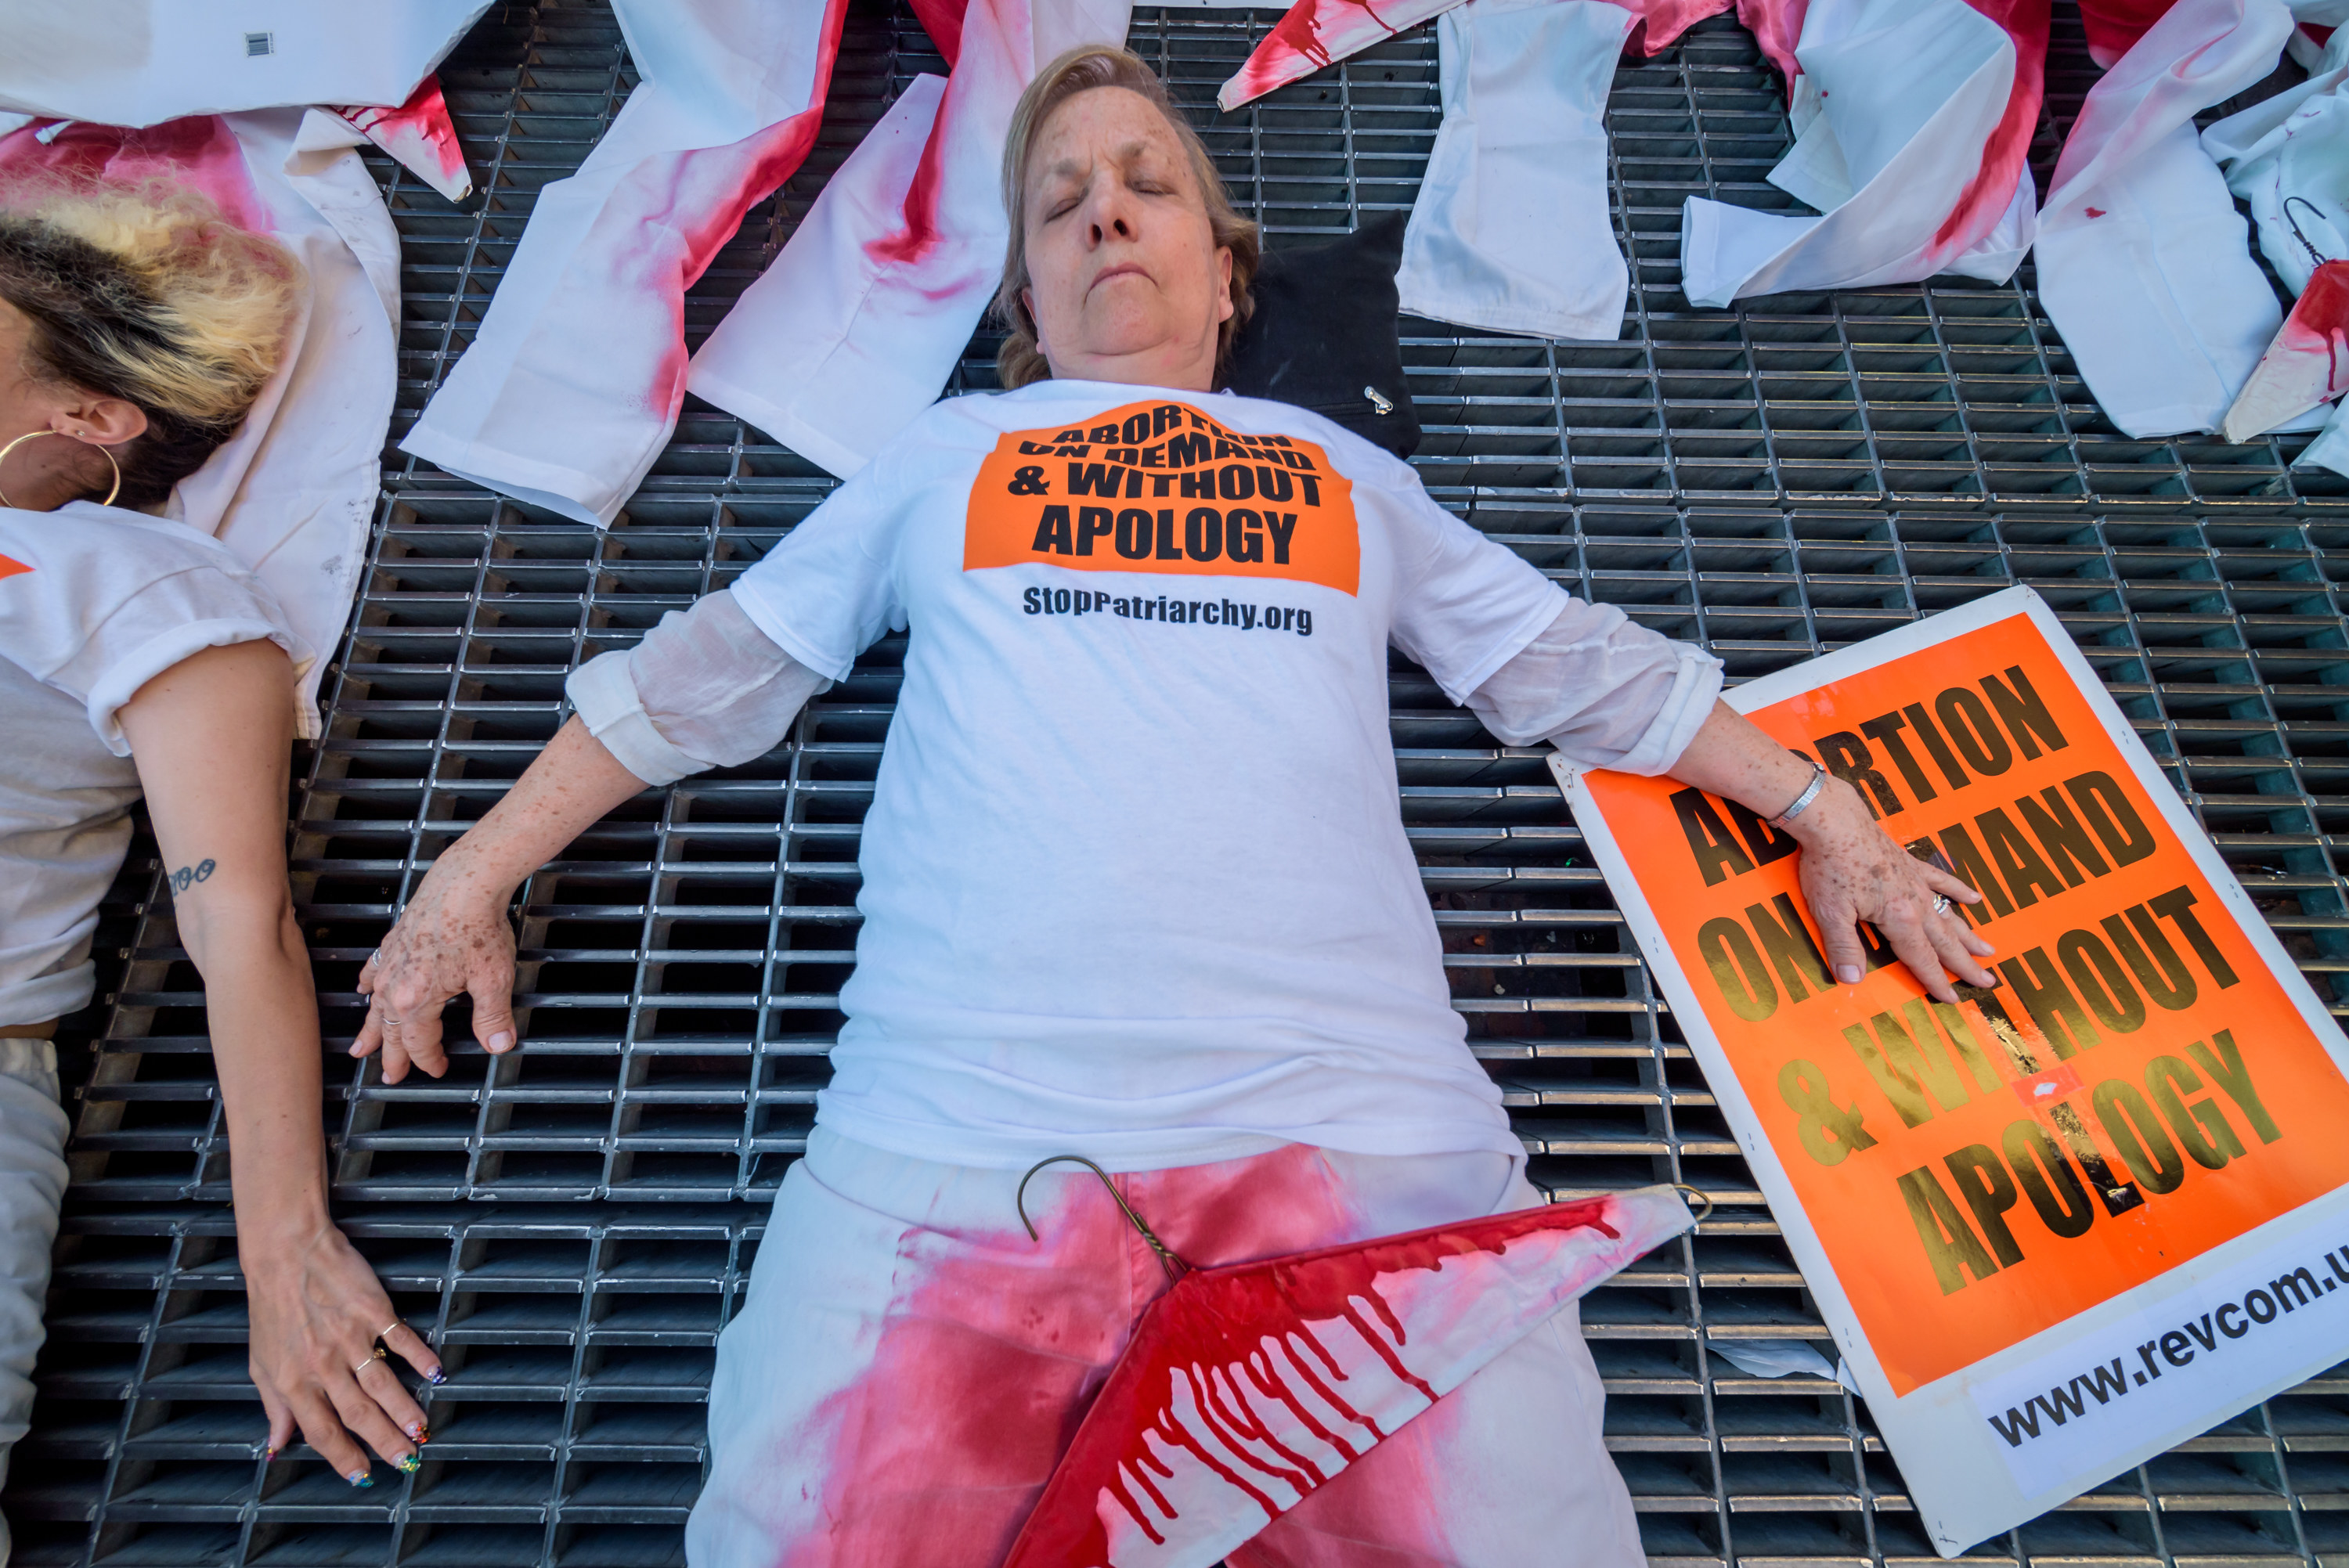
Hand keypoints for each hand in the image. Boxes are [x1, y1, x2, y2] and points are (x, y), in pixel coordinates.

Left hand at [245, 1220, 441, 1481]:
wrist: (286, 1253)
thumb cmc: (272, 1307)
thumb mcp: (262, 1363)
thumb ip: (274, 1407)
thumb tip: (277, 1443)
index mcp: (294, 1382)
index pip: (321, 1431)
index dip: (343, 1457)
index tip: (363, 1475)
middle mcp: (323, 1365)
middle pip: (359, 1414)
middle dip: (385, 1442)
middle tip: (407, 1461)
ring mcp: (349, 1338)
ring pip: (382, 1384)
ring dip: (404, 1410)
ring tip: (422, 1429)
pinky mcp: (372, 1310)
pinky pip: (400, 1339)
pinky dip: (419, 1357)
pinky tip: (435, 1372)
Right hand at [355, 863, 519, 1083]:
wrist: (465, 883)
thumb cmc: (478, 927)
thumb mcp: (494, 980)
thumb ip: (493, 1018)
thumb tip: (498, 1045)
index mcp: (417, 1000)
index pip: (419, 1044)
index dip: (429, 1061)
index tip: (438, 1070)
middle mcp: (395, 985)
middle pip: (390, 1031)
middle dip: (390, 1056)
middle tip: (388, 1077)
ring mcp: (390, 962)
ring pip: (375, 1006)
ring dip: (370, 1029)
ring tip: (360, 1048)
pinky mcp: (392, 941)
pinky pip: (372, 970)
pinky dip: (367, 985)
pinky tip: (363, 992)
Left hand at [1787, 777, 1998, 1003]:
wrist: (1835, 821)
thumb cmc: (1830, 866)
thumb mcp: (1830, 913)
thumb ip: (1844, 948)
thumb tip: (1852, 981)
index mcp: (1900, 919)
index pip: (1922, 959)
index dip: (1937, 981)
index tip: (1954, 1000)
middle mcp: (1916, 902)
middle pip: (1945, 941)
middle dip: (1966, 965)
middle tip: (1989, 982)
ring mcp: (1916, 881)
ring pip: (1949, 914)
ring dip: (1968, 935)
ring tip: (1988, 950)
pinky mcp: (1910, 863)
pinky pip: (1941, 880)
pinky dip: (1958, 889)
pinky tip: (1974, 898)